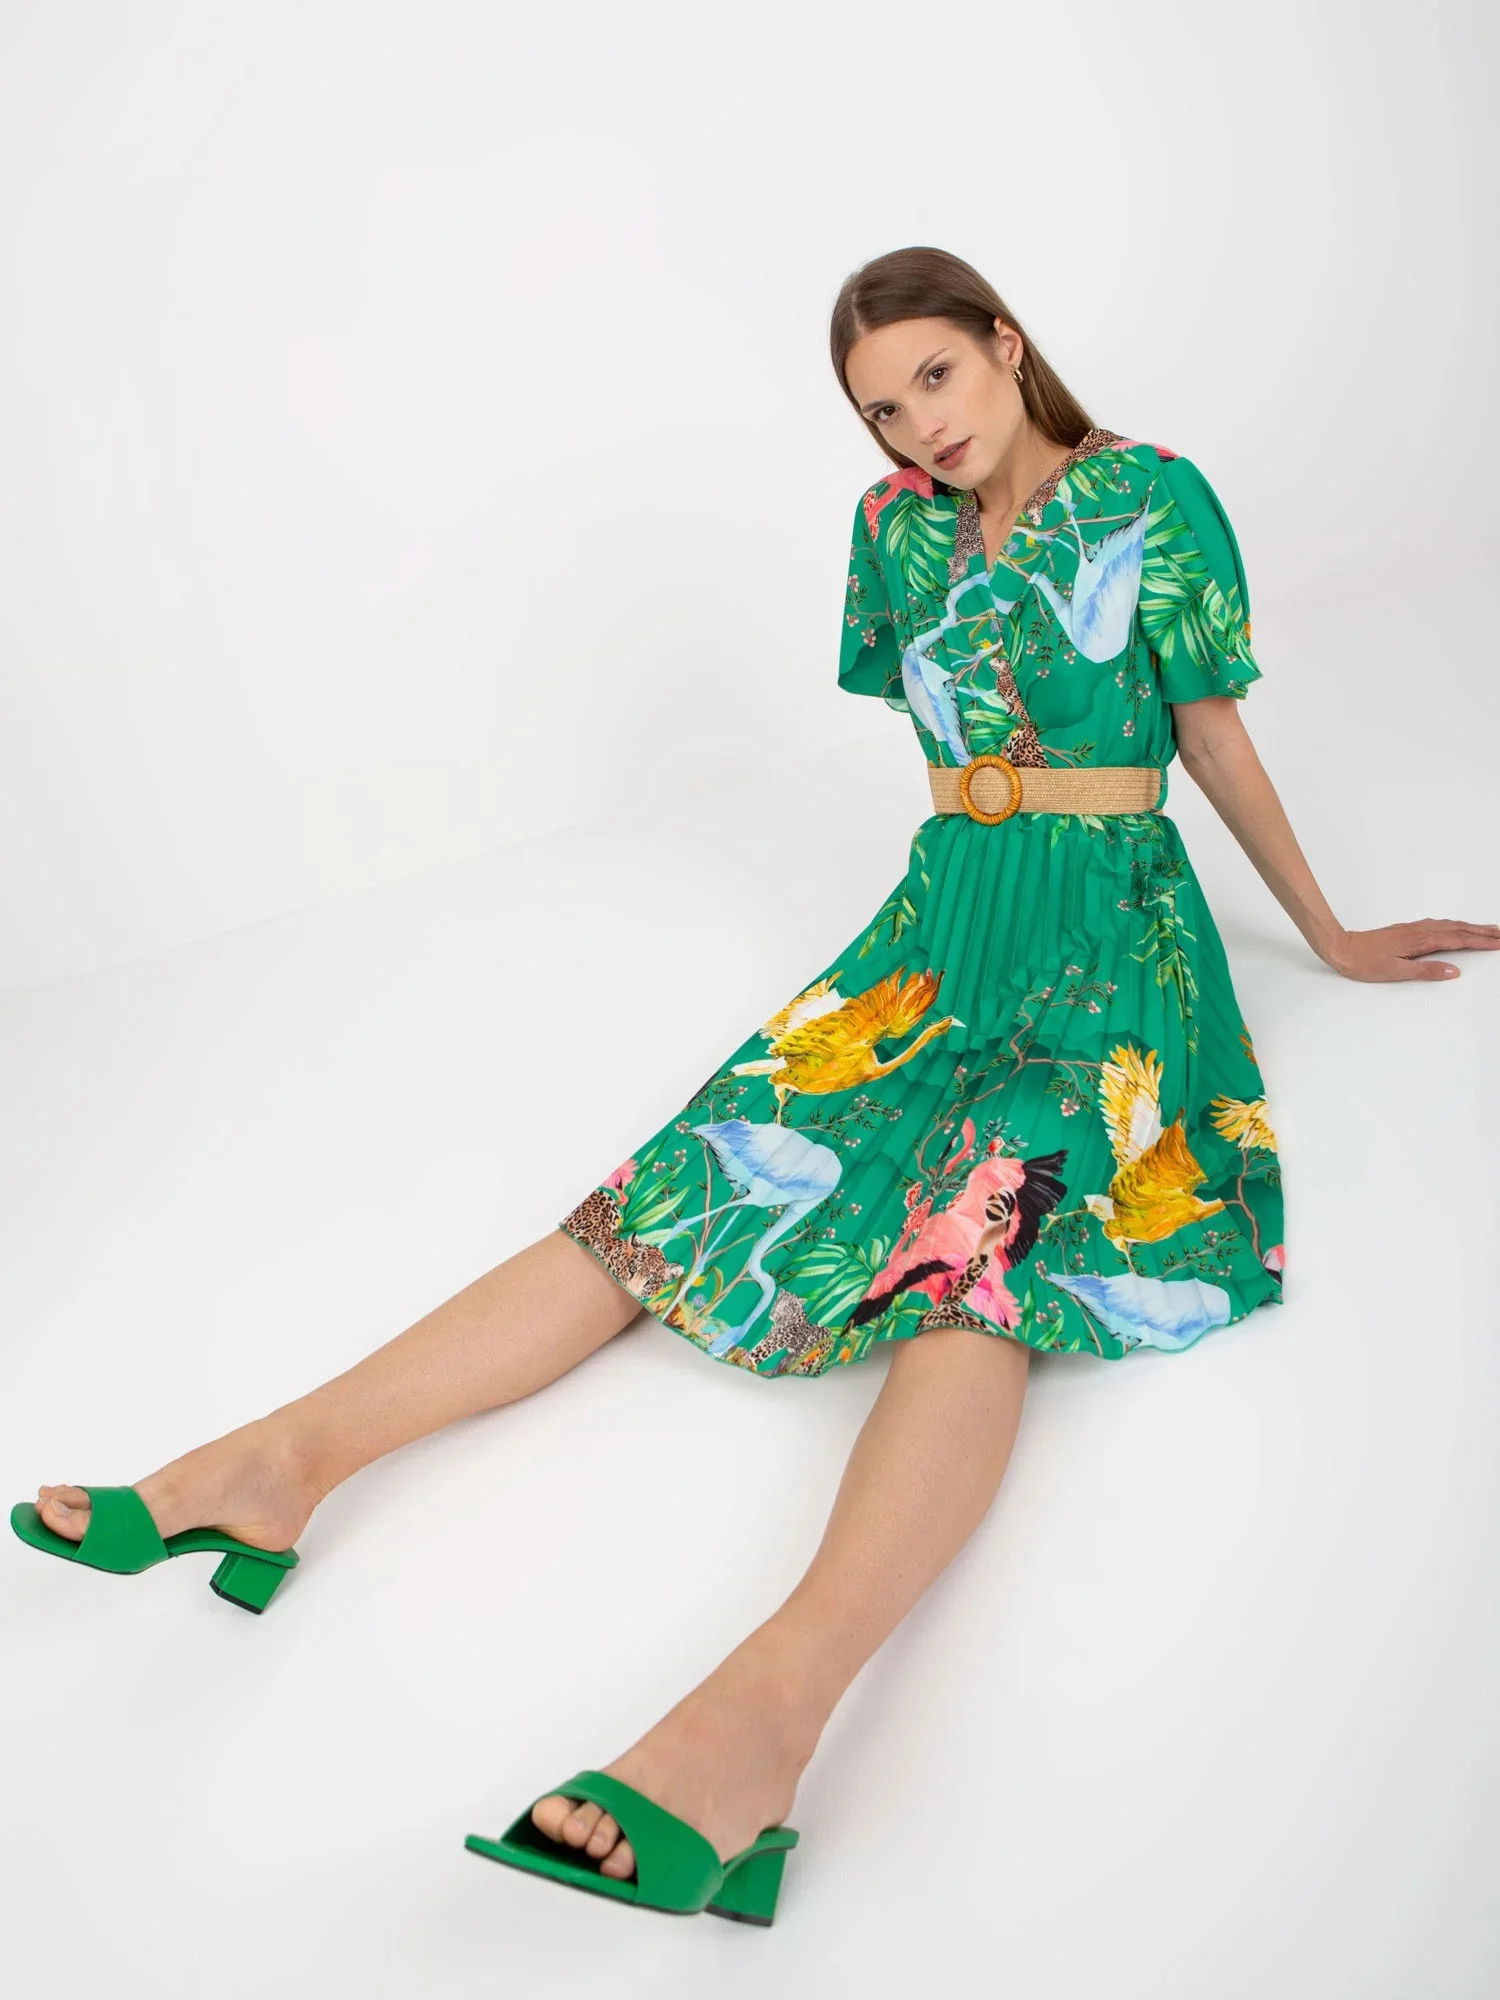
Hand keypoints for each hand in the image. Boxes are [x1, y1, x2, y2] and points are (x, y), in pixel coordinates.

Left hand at [1320, 919, 1499, 981]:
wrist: (1342, 948)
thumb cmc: (1365, 962)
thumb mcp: (1396, 972)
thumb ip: (1426, 971)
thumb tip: (1454, 972)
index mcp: (1421, 941)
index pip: (1459, 940)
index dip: (1481, 941)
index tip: (1499, 942)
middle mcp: (1420, 931)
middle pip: (1459, 929)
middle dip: (1483, 931)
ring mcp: (1414, 929)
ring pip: (1450, 925)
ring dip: (1471, 926)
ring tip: (1488, 930)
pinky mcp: (1408, 930)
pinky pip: (1439, 925)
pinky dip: (1455, 925)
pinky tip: (1456, 927)